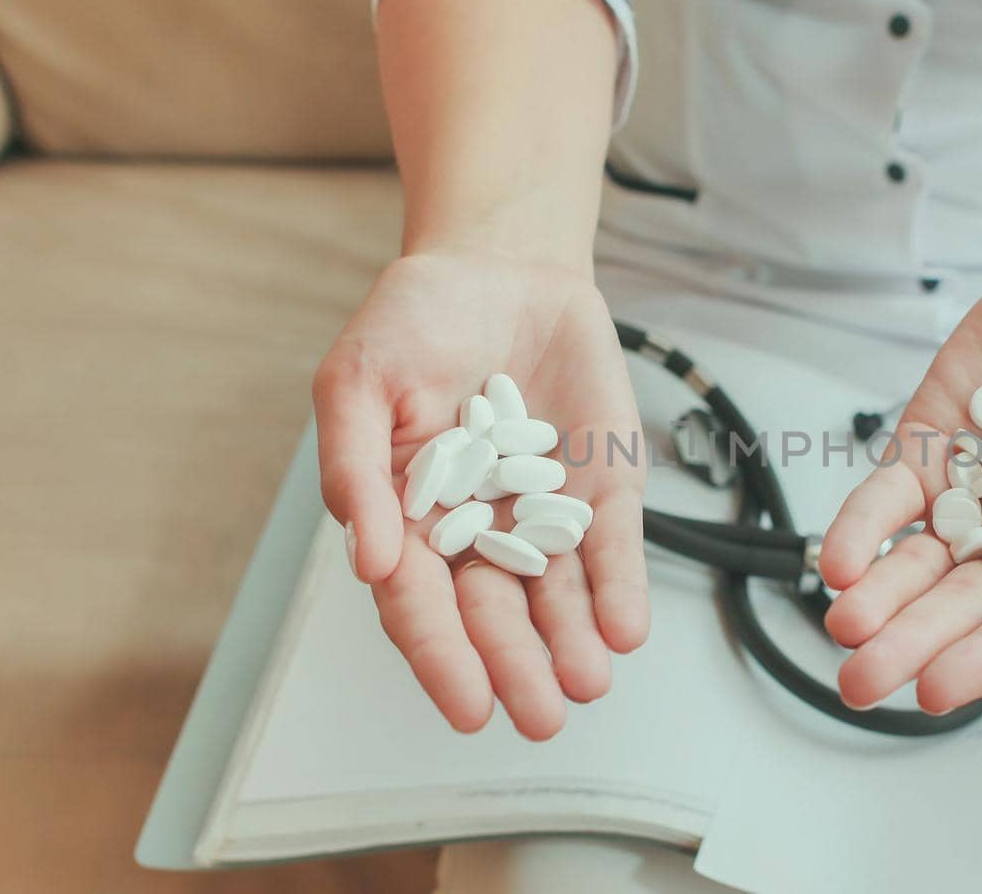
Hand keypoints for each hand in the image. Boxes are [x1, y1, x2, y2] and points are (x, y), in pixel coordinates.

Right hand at [312, 251, 647, 738]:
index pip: (423, 605)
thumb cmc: (413, 322)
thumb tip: (372, 561)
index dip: (443, 658)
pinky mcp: (606, 484)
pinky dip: (620, 587)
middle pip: (496, 613)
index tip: (467, 707)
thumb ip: (357, 467)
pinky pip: (615, 545)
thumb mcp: (357, 380)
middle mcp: (481, 529)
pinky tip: (625, 628)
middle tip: (540, 716)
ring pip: (560, 593)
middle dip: (518, 666)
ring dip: (573, 642)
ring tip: (587, 683)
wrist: (500, 266)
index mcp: (412, 519)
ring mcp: (547, 511)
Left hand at [817, 273, 981, 713]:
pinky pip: (886, 501)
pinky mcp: (922, 458)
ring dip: (877, 601)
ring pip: (914, 566)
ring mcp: (963, 502)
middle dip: (910, 644)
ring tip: (842, 632)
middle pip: (959, 606)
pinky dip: (860, 530)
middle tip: (861, 683)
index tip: (938, 688)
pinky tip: (835, 563)